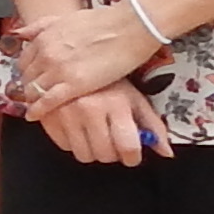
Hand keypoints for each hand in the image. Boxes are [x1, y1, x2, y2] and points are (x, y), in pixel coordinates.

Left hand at [9, 0, 167, 114]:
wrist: (128, 28)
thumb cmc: (103, 21)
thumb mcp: (65, 18)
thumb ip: (41, 26)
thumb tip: (19, 34)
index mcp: (44, 38)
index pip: (24, 61)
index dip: (27, 72)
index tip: (31, 79)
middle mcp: (45, 54)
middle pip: (27, 77)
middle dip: (29, 86)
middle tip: (35, 94)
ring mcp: (57, 70)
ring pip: (34, 90)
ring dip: (33, 99)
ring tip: (37, 106)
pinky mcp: (73, 85)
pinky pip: (47, 101)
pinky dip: (38, 110)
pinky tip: (34, 116)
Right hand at [34, 78, 162, 166]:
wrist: (75, 56)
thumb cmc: (110, 78)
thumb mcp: (134, 97)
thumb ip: (152, 125)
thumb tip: (166, 152)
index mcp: (115, 104)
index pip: (127, 146)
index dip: (132, 157)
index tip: (131, 155)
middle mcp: (89, 109)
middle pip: (104, 154)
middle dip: (112, 153)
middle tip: (113, 142)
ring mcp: (66, 113)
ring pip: (83, 154)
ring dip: (92, 150)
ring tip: (95, 134)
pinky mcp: (47, 114)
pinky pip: (63, 146)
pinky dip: (72, 142)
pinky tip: (78, 128)